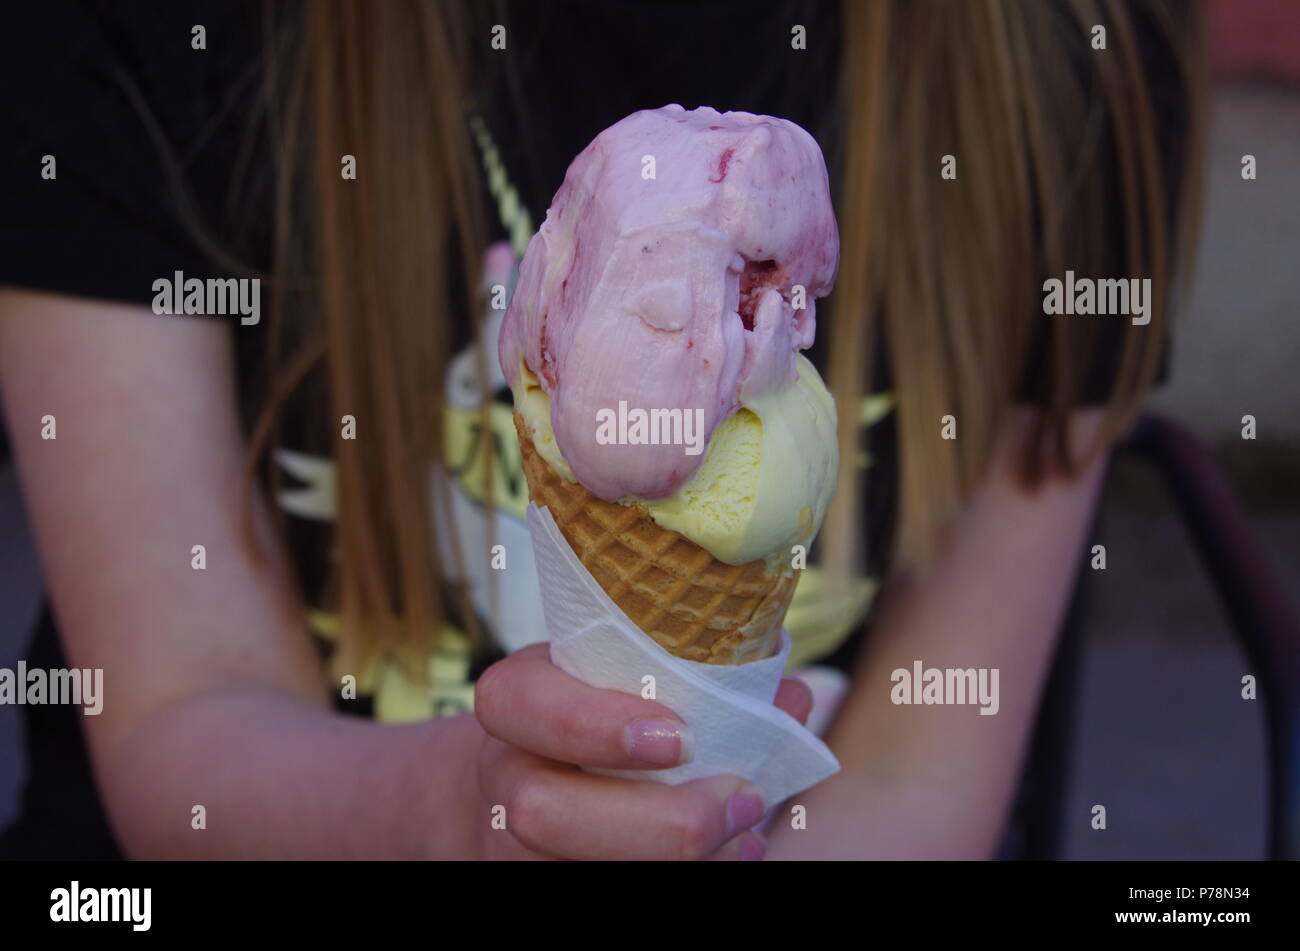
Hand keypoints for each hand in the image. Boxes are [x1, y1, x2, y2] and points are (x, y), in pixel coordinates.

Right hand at [469, 642, 812, 859]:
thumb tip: (791, 696)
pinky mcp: (546, 881)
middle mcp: (506, 776)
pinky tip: (731, 858)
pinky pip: (601, 894)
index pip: (518, 702)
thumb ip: (708, 680)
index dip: (592, 724)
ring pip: (571, 870)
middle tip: (740, 800)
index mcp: (518, 703)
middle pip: (539, 811)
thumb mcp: (634, 680)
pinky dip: (685, 880)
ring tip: (748, 837)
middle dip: (652, 820)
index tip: (682, 738)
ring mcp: (517, 846)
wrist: (533, 781)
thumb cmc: (604, 714)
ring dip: (676, 863)